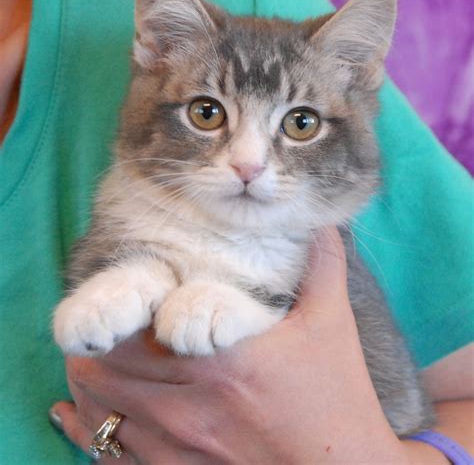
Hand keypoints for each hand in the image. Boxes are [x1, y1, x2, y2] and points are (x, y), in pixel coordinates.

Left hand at [51, 227, 406, 463]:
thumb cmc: (336, 398)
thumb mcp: (331, 325)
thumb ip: (321, 265)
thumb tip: (318, 219)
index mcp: (222, 358)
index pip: (142, 326)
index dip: (120, 306)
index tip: (123, 291)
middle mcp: (189, 401)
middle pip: (110, 364)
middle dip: (99, 338)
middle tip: (101, 319)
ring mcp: (176, 444)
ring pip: (100, 407)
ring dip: (86, 377)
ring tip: (87, 356)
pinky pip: (108, 454)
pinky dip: (84, 428)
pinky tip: (71, 413)